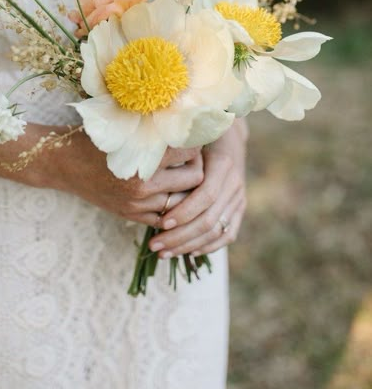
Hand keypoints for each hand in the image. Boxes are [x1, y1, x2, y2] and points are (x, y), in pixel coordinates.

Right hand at [29, 128, 203, 226]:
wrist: (64, 164)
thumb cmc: (95, 138)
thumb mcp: (124, 127)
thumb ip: (153, 125)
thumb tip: (187, 113)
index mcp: (142, 158)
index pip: (189, 152)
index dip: (196, 143)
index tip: (195, 136)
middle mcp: (143, 185)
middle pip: (194, 178)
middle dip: (197, 165)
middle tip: (193, 155)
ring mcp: (138, 205)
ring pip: (182, 200)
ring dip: (186, 187)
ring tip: (182, 171)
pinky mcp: (132, 216)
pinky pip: (165, 216)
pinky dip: (171, 205)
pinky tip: (168, 190)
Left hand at [148, 119, 247, 257]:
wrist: (229, 134)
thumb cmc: (199, 134)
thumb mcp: (190, 137)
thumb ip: (177, 151)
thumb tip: (149, 164)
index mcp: (223, 164)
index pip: (205, 196)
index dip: (183, 212)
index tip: (161, 222)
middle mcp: (235, 183)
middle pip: (209, 220)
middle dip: (180, 236)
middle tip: (154, 244)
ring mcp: (239, 198)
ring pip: (216, 231)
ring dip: (188, 246)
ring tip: (163, 252)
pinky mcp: (240, 209)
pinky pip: (227, 235)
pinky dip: (207, 247)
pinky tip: (187, 253)